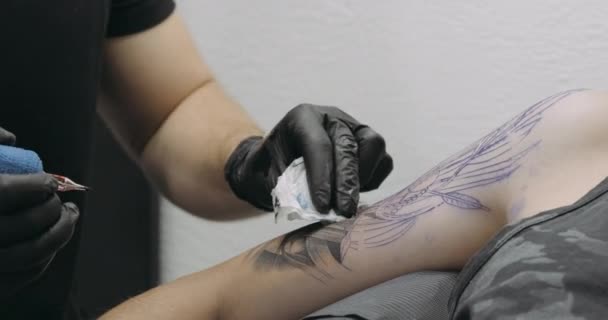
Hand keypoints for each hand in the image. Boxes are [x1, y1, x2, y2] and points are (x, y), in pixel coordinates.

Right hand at [0, 127, 78, 299]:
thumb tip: (11, 139)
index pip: (5, 192)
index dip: (36, 186)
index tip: (48, 183)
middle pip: (23, 225)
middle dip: (53, 211)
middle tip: (61, 202)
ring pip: (29, 255)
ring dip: (59, 235)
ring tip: (68, 218)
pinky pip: (21, 278)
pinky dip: (43, 260)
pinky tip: (50, 245)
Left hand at [225, 104, 392, 216]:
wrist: (276, 164)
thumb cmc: (268, 170)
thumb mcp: (264, 177)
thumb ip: (286, 189)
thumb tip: (313, 207)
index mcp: (301, 117)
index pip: (317, 144)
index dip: (322, 176)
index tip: (322, 206)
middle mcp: (331, 117)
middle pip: (348, 145)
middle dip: (346, 183)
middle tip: (342, 212)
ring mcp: (353, 127)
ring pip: (373, 145)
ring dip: (364, 177)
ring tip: (347, 201)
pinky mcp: (368, 143)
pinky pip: (383, 159)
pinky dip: (374, 179)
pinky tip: (355, 194)